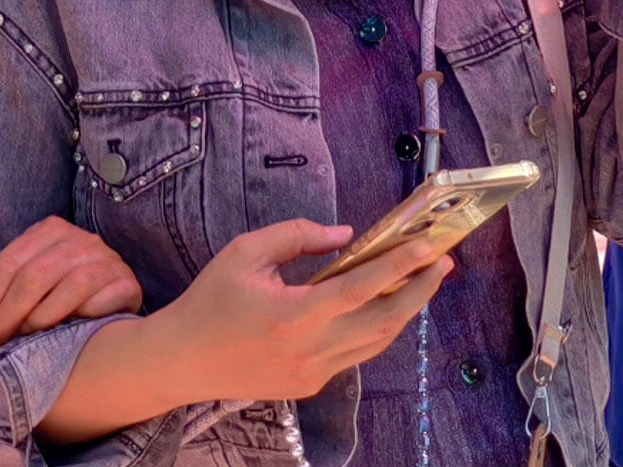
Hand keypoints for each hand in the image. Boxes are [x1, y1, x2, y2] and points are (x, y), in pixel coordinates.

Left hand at [0, 216, 145, 348]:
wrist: (107, 306)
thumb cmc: (54, 296)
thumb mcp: (17, 286)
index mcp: (50, 231)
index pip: (7, 264)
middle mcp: (82, 239)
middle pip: (34, 275)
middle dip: (6, 315)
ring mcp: (108, 259)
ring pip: (69, 286)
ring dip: (40, 320)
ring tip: (27, 340)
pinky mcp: (127, 283)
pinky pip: (100, 301)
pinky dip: (78, 319)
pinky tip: (65, 334)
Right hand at [35, 217, 449, 436]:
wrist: (179, 362)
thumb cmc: (210, 301)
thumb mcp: (246, 252)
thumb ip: (298, 235)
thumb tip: (347, 235)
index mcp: (292, 316)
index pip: (360, 288)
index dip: (400, 266)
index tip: (430, 247)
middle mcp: (308, 350)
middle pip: (382, 321)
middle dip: (419, 290)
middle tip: (443, 261)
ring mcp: (311, 374)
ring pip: (375, 342)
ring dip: (404, 311)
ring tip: (425, 279)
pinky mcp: (308, 386)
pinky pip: (355, 355)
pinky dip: (376, 329)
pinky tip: (386, 304)